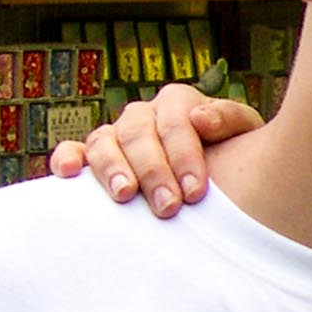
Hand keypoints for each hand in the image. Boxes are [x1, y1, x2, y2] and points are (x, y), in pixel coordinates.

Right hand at [47, 81, 262, 215]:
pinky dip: (65, 158)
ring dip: (112, 167)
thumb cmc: (238, 156)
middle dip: (153, 170)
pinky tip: (68, 174)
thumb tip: (200, 118)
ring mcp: (116, 136)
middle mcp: (143, 116)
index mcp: (178, 103)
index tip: (196, 192)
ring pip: (102, 140)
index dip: (184, 154)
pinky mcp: (94, 158)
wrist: (228, 179)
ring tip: (125, 195)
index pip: (174, 120)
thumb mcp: (245, 135)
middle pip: (137, 133)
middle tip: (169, 207)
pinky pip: (73, 151)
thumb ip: (229, 121)